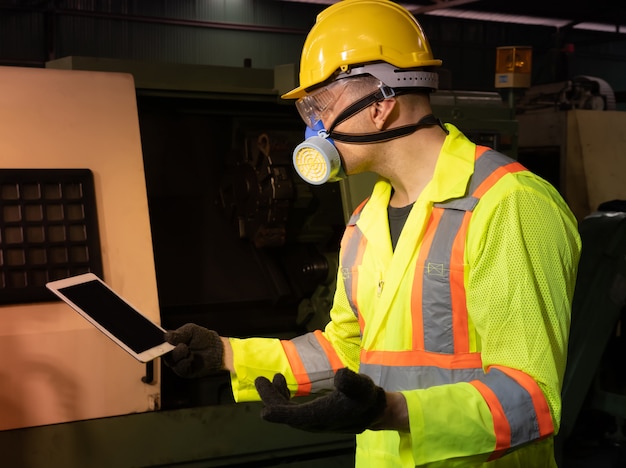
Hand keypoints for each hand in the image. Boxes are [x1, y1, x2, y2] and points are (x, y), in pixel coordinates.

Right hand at [163, 323, 223, 377]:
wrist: (218, 349)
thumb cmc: (204, 338)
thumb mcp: (192, 330)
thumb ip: (179, 333)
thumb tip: (166, 336)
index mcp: (173, 342)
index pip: (161, 343)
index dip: (158, 342)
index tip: (160, 340)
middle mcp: (174, 353)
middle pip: (163, 353)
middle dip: (168, 349)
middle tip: (180, 345)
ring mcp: (179, 363)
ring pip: (171, 361)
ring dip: (177, 355)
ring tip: (186, 350)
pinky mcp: (185, 371)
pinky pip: (179, 369)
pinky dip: (183, 364)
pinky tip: (189, 359)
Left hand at [254, 368, 385, 433]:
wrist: (373, 411)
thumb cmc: (365, 397)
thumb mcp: (361, 385)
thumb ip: (351, 381)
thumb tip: (340, 374)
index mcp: (322, 416)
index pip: (294, 417)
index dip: (278, 412)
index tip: (264, 410)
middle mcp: (313, 422)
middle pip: (285, 415)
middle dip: (271, 398)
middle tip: (261, 379)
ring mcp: (312, 421)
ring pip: (287, 413)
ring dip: (277, 397)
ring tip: (275, 379)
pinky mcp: (312, 417)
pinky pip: (292, 411)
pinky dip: (285, 399)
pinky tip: (285, 386)